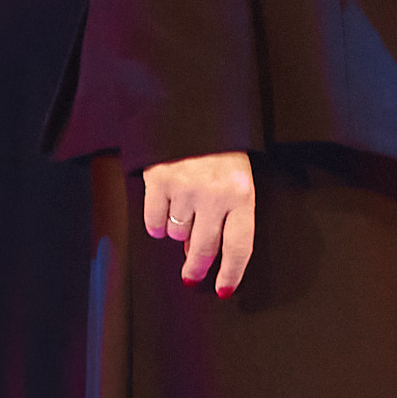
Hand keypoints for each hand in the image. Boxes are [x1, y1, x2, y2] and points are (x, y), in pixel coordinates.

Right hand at [140, 149, 258, 295]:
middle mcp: (215, 194)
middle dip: (197, 268)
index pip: (240, 246)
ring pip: (178, 234)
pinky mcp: (158, 181)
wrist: (192, 108)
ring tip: (184, 212)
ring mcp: (185, 188)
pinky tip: (163, 213)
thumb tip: (199, 250)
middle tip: (192, 276)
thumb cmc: (219, 146)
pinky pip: (154, 222)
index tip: (222, 289)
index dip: (231, 272)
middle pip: (205, 248)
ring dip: (179, 232)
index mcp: (242, 193)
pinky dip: (156, 224)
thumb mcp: (236, 176)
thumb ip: (226, 212)